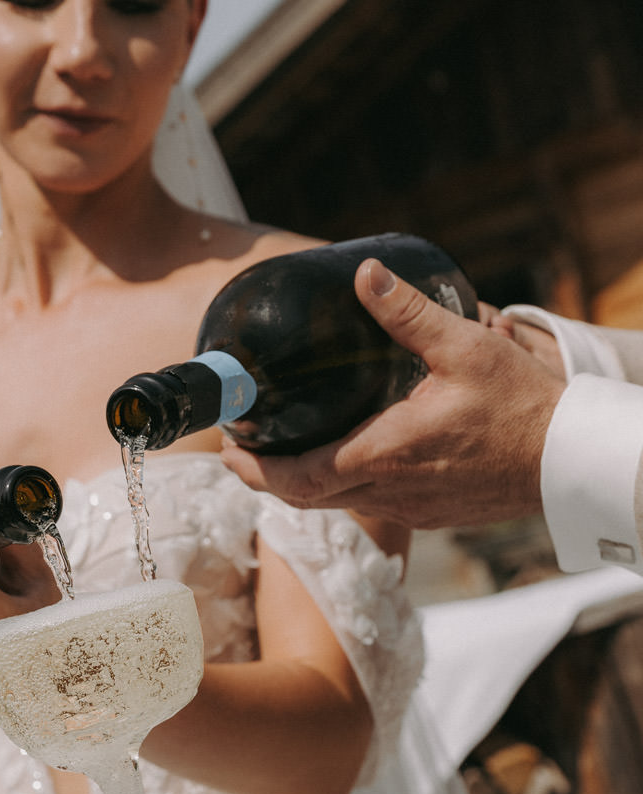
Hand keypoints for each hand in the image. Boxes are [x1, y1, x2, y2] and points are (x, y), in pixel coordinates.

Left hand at [222, 259, 565, 530]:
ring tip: (281, 452)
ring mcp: (408, 509)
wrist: (568, 460)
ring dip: (303, 484)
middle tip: (241, 451)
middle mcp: (389, 492)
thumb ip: (408, 313)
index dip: (256, 471)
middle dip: (265, 478)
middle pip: (306, 499)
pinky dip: (340, 488)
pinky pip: (368, 506)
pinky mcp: (426, 515)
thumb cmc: (521, 406)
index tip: (230, 450)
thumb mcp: (464, 347)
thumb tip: (364, 274)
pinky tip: (342, 459)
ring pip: (336, 505)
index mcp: (385, 454)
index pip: (299, 479)